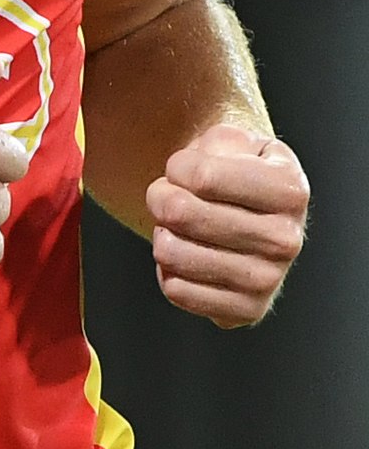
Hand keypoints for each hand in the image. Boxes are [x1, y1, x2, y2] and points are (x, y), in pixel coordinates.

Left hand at [146, 123, 308, 326]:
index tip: (182, 168)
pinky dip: (167, 270)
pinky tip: (188, 255)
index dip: (176, 167)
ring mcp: (269, 279)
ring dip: (161, 234)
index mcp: (290, 190)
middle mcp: (287, 239)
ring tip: (177, 226)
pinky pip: (176, 290)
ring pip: (173, 255)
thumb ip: (210, 147)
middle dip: (159, 196)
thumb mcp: (230, 138)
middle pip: (182, 214)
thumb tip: (188, 181)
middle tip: (166, 193)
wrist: (246, 208)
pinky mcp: (246, 310)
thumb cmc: (234, 168)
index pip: (201, 177)